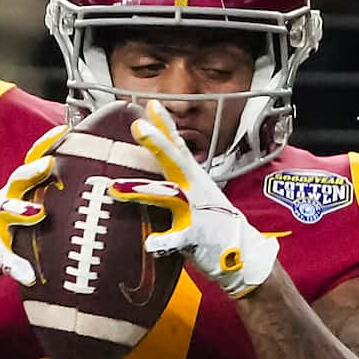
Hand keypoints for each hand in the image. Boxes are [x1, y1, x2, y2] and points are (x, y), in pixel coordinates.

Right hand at [0, 131, 63, 291]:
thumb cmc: (13, 224)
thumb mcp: (28, 201)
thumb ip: (50, 188)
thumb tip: (87, 170)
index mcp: (19, 189)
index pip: (33, 162)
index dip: (46, 146)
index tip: (64, 132)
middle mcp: (6, 200)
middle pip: (18, 180)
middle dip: (32, 171)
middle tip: (49, 164)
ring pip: (6, 213)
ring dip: (21, 211)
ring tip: (38, 213)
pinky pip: (4, 258)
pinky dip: (16, 267)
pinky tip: (28, 276)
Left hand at [111, 102, 278, 298]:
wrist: (243, 254)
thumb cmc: (212, 223)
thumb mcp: (194, 195)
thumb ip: (171, 180)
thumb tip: (140, 166)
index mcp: (191, 177)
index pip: (177, 145)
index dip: (165, 124)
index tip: (151, 104)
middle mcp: (193, 188)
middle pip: (175, 160)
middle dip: (156, 142)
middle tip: (138, 125)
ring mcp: (196, 211)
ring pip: (169, 196)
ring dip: (142, 190)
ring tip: (115, 187)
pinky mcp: (197, 237)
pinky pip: (179, 239)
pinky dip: (165, 241)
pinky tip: (151, 244)